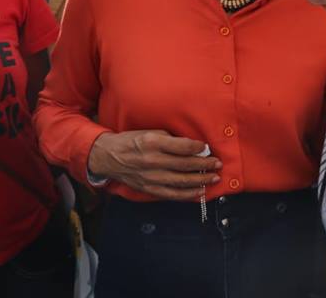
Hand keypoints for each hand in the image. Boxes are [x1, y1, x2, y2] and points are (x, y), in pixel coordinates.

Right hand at [87, 130, 221, 200]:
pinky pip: (172, 194)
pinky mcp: (149, 189)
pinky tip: (199, 191)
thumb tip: (192, 145)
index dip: (197, 148)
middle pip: (184, 164)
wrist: (108, 157)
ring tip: (214, 178)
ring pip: (181, 181)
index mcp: (152, 143)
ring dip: (200, 180)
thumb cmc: (131, 141)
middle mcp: (152, 161)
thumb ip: (170, 139)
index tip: (207, 147)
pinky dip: (187, 194)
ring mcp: (150, 177)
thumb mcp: (149, 132)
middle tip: (217, 163)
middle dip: (204, 164)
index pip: (181, 147)